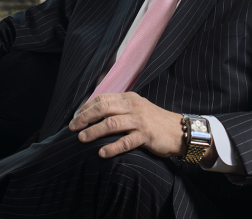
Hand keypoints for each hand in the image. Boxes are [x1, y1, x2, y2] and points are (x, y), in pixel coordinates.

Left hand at [68, 92, 184, 158]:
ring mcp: (140, 121)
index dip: (86, 107)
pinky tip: (101, 153)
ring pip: (111, 124)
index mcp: (129, 98)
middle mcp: (133, 106)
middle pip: (103, 108)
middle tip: (72, 127)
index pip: (102, 99)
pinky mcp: (146, 135)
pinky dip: (112, 147)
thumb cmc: (155, 121)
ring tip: (82, 138)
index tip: (75, 117)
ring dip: (94, 131)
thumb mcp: (138, 108)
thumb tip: (96, 113)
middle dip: (85, 118)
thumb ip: (120, 108)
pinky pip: (125, 142)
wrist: (179, 131)